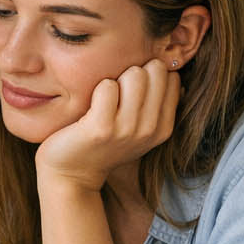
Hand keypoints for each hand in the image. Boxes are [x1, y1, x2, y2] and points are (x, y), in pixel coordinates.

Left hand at [34, 59, 180, 192]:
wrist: (71, 173)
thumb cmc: (103, 143)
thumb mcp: (138, 130)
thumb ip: (157, 105)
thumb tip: (172, 72)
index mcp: (162, 128)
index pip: (172, 78)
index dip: (150, 75)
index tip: (133, 91)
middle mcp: (149, 130)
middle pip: (155, 70)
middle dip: (134, 73)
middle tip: (117, 93)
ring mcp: (126, 130)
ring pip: (135, 74)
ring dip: (116, 79)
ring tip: (104, 100)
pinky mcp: (101, 128)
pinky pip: (107, 86)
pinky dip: (97, 88)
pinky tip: (90, 106)